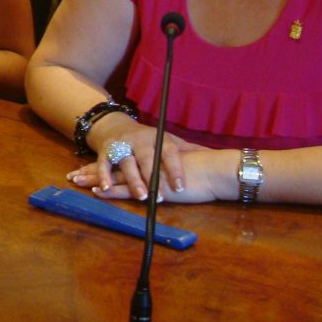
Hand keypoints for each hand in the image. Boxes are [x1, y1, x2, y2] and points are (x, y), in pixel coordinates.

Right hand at [66, 117, 206, 201]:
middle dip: (152, 177)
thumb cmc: (149, 139)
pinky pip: (103, 164)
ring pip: (126, 163)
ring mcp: (122, 145)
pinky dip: (103, 176)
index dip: (175, 170)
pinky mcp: (105, 151)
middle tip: (159, 196)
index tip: (180, 188)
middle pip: (146, 159)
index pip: (169, 153)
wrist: (116, 125)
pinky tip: (105, 189)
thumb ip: (190, 150)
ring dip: (132, 180)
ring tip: (140, 196)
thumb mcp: (169, 140)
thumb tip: (217, 157)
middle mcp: (140, 141)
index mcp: (159, 139)